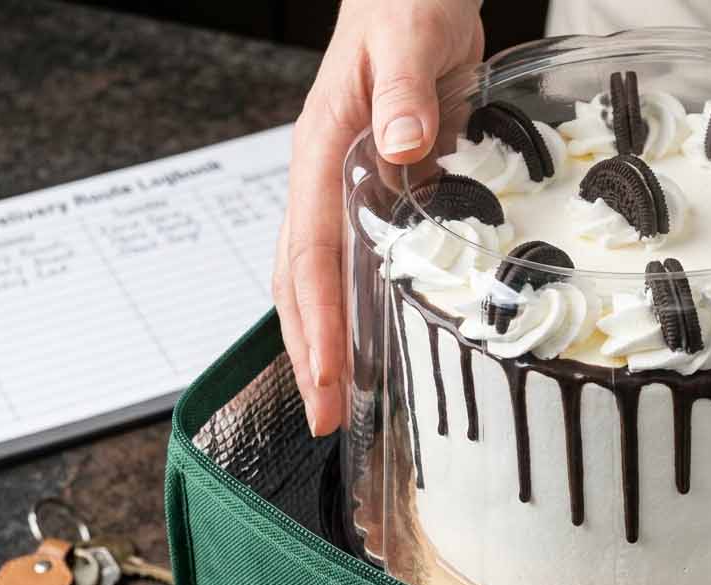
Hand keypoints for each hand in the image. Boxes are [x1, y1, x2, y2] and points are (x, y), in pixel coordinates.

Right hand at [275, 0, 483, 434]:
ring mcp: (349, 189)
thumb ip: (404, 90)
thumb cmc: (406, 3)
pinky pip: (359, 260)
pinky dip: (359, 308)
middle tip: (325, 418)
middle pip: (302, 281)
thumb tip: (400, 147)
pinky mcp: (379, 190)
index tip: (329, 375)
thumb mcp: (409, 38)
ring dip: (326, 339)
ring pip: (322, 278)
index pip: (311, 252)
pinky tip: (377, 343)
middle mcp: (325, 180)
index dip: (319, 319)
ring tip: (338, 400)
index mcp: (321, 152)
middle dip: (310, 352)